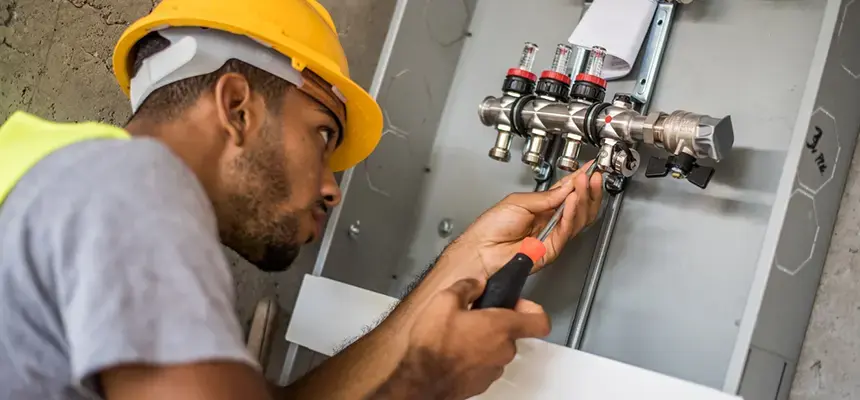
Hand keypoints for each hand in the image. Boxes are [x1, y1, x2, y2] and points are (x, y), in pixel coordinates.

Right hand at [371, 279, 549, 399]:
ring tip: (458, 335)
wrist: (422, 381)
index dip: (532, 309)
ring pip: (497, 349)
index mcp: (502, 327)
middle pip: (512, 333)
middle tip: (473, 316)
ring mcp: (494, 369)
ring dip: (484, 341)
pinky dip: (475, 358)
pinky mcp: (482, 383)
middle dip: (495, 323)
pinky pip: (485, 365)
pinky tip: (454, 352)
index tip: (518, 303)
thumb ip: (467, 287)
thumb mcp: (445, 301)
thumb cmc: (435, 343)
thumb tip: (477, 284)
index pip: (540, 321)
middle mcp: (504, 350)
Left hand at [443, 161, 602, 280]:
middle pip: (579, 206)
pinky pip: (567, 229)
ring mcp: (552, 235)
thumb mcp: (518, 202)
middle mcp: (550, 221)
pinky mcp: (552, 248)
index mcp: (541, 208)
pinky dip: (573, 213)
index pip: (567, 192)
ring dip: (584, 198)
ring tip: (584, 183)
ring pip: (579, 218)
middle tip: (591, 176)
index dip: (579, 180)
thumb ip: (545, 196)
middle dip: (588, 190)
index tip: (589, 168)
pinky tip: (574, 199)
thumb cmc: (490, 228)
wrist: (480, 251)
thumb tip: (567, 187)